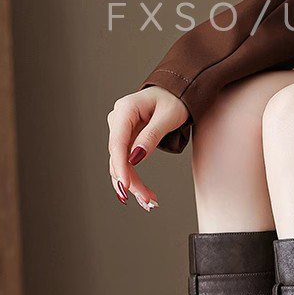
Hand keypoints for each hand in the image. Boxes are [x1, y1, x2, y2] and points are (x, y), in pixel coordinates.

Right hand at [107, 86, 188, 210]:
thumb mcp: (168, 117)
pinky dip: (135, 179)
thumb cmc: (174, 100)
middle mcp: (118, 120)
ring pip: (121, 164)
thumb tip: (136, 157)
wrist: (176, 92)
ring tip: (149, 202)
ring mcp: (120, 131)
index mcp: (125, 110)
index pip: (118, 142)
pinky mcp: (126, 140)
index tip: (126, 186)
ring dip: (133, 185)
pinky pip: (127, 162)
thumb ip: (151, 136)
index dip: (121, 166)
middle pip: (118, 157)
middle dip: (131, 181)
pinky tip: (144, 195)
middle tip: (147, 200)